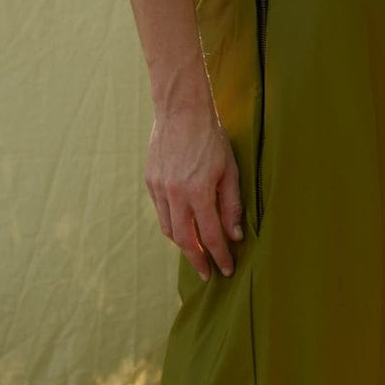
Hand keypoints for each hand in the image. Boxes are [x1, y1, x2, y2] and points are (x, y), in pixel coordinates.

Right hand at [145, 104, 243, 279]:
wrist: (180, 111)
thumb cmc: (211, 138)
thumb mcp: (230, 171)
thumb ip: (231, 205)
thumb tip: (234, 236)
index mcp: (198, 192)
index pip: (211, 236)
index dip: (220, 256)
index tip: (226, 270)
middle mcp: (175, 194)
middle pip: (185, 240)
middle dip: (198, 260)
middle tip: (207, 274)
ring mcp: (159, 189)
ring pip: (169, 229)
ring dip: (184, 245)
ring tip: (197, 252)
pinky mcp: (150, 182)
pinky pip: (161, 212)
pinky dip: (173, 225)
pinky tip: (184, 227)